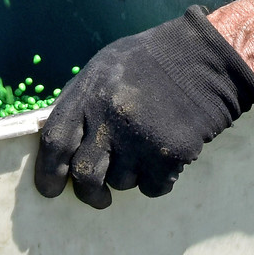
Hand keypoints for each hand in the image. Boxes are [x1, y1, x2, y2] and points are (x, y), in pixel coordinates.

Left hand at [35, 8, 253, 207]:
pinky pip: (153, 188)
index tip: (49, 189)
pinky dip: (157, 181)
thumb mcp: (104, 69)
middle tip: (97, 196)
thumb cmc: (151, 61)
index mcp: (89, 94)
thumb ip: (80, 103)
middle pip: (85, 175)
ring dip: (129, 176)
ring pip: (121, 183)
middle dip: (88, 193)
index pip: (55, 142)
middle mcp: (111, 118)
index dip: (48, 172)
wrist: (205, 58)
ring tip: (144, 149)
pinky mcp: (170, 154)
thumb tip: (60, 142)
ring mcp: (141, 138)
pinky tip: (164, 157)